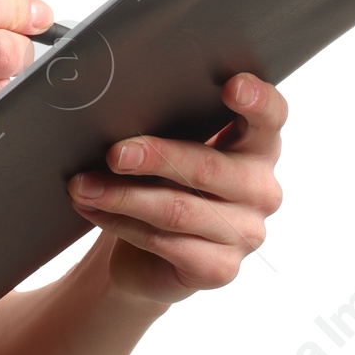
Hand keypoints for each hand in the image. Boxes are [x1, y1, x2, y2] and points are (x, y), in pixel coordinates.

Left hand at [66, 72, 285, 306]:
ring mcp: (246, 233)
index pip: (270, 116)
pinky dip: (121, 223)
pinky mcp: (220, 268)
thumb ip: (168, 124)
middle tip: (114, 153)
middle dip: (155, 157)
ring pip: (177, 210)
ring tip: (83, 185)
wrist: (150, 253)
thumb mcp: (171, 146)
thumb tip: (118, 106)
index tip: (232, 86)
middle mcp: (261, 189)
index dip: (256, 100)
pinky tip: (93, 209)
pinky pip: (165, 243)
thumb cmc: (163, 182)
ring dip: (122, 196)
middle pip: (208, 167)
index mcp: (257, 146)